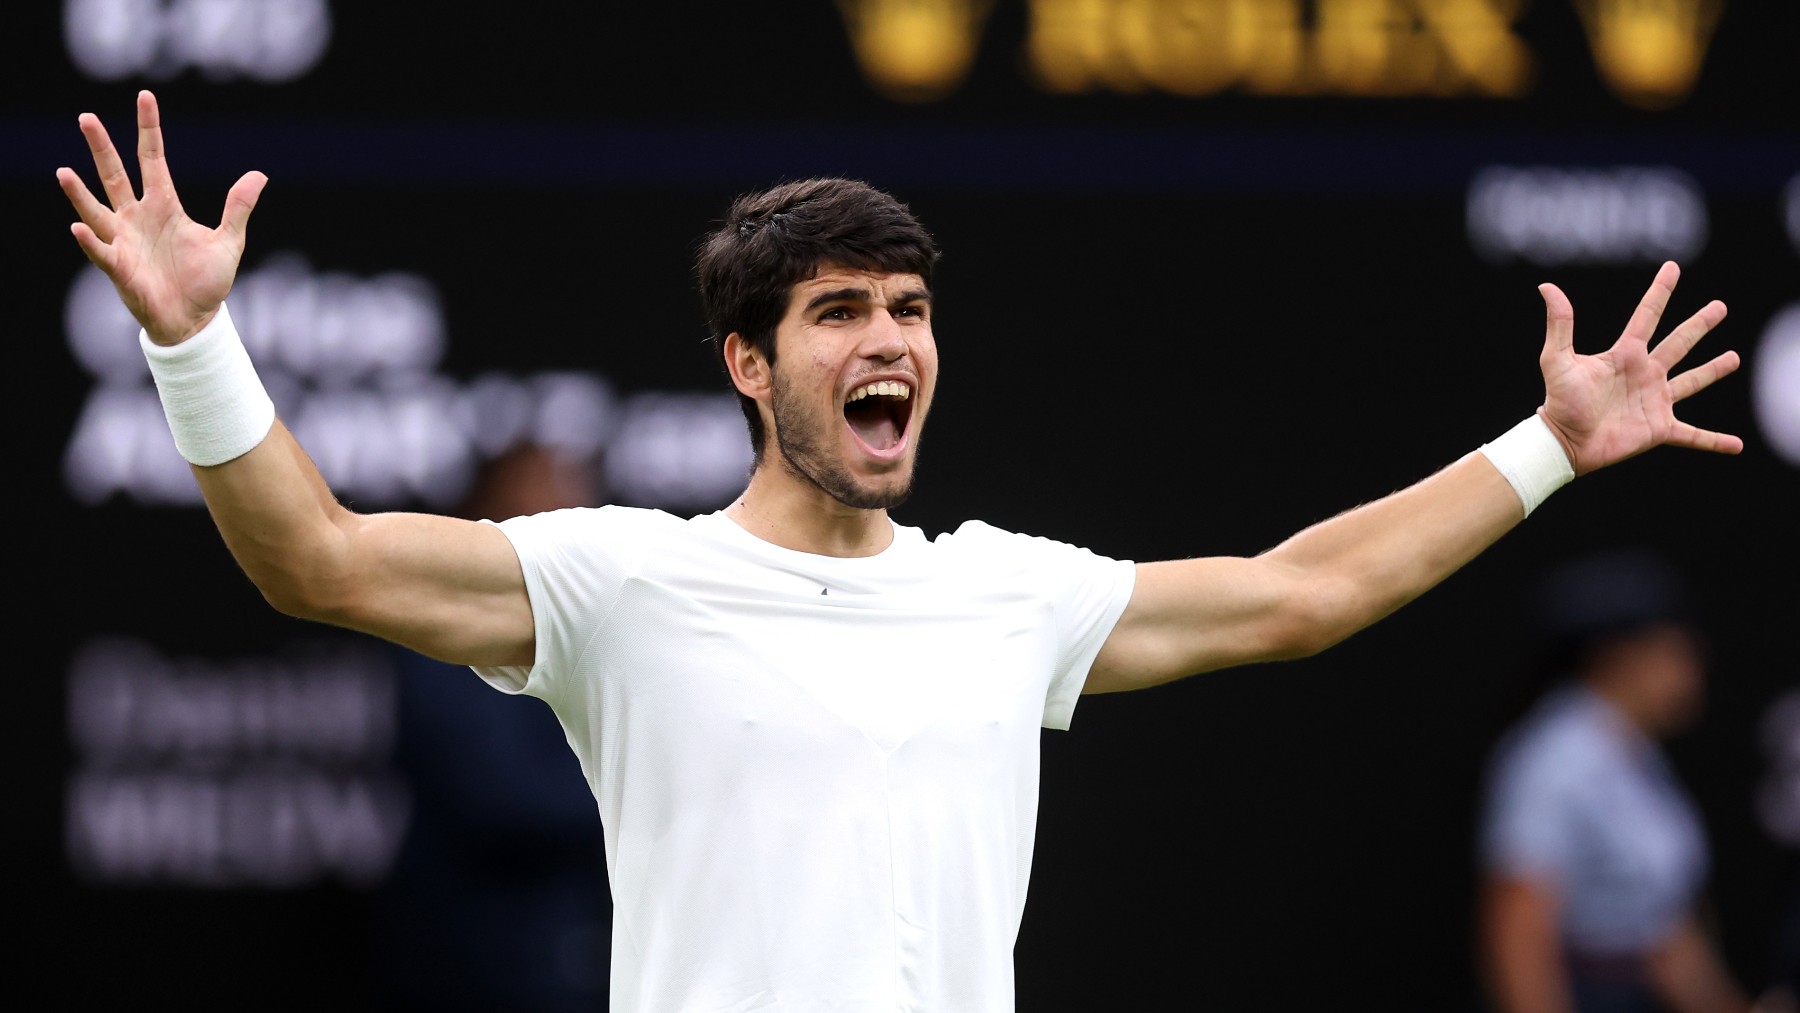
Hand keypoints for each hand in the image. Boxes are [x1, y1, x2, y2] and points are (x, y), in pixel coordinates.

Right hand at [56, 90, 266, 345]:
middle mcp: (138, 218)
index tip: (145, 97)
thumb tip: (259, 174)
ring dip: (79, 193)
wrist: (195, 320)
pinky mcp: (119, 268)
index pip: (153, 159)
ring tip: (64, 172)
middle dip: (102, 148)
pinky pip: (101, 251)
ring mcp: (124, 241)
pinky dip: (91, 240)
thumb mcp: (228, 241)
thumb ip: (237, 208)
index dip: (149, 129)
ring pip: (96, 210)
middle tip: (86, 118)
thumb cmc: (207, 281)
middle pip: (115, 175)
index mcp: (165, 206)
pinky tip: (79, 227)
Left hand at [1536, 260, 1741, 475]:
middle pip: (1679, 342)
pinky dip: (1714, 441)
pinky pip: (1693, 435)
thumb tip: (1547, 287)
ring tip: (1734, 358)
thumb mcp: (1557, 359)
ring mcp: (1655, 401)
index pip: (1647, 315)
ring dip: (1713, 370)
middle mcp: (1644, 374)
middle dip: (1699, 324)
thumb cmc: (1559, 401)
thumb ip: (1560, 324)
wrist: (1564, 442)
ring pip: (1692, 381)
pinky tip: (1736, 444)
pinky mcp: (1659, 428)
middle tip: (1720, 306)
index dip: (1660, 291)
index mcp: (1625, 355)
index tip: (1672, 268)